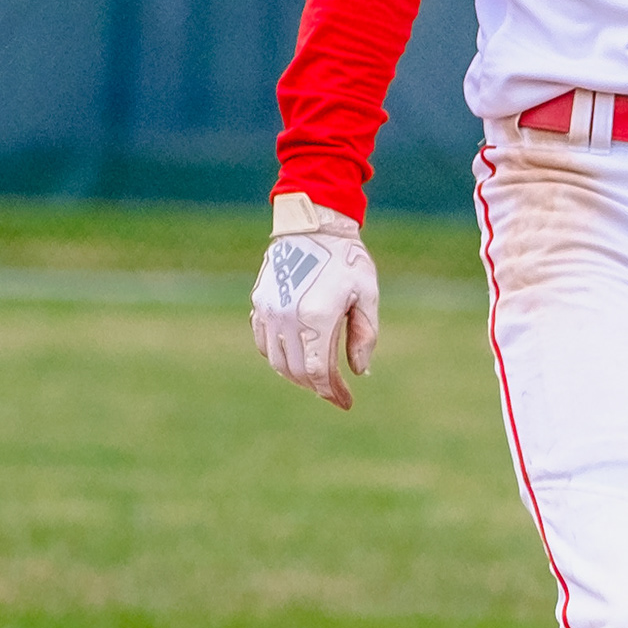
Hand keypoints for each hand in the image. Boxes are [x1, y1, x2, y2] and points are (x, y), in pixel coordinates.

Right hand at [251, 195, 380, 410]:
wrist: (313, 225)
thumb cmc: (347, 259)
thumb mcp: (368, 295)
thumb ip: (364, 335)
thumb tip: (359, 371)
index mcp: (316, 317)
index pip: (319, 372)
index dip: (332, 392)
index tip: (347, 402)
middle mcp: (286, 317)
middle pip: (297, 372)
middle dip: (317, 387)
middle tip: (336, 392)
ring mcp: (268, 311)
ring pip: (276, 360)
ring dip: (297, 375)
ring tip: (318, 377)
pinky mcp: (259, 303)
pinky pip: (263, 342)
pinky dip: (278, 356)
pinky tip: (297, 356)